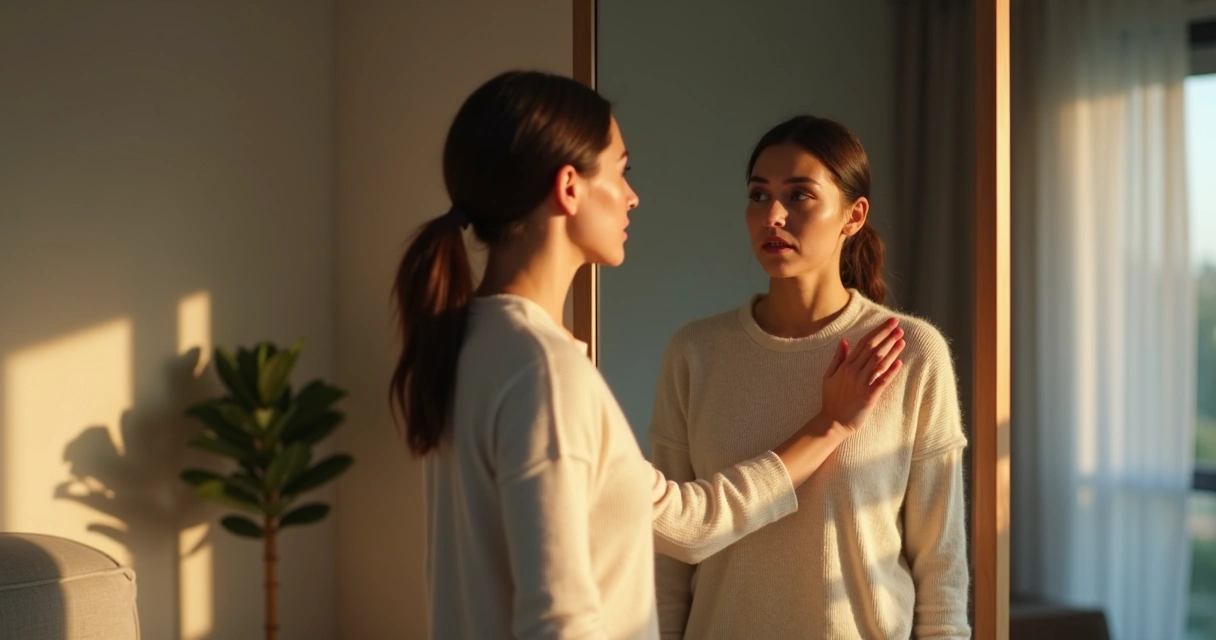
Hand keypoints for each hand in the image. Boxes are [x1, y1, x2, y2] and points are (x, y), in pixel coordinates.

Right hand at [819, 318, 905, 432]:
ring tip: (902, 338)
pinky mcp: (869, 396)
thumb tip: (844, 340)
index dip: (877, 332)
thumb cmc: (831, 399)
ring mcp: (862, 383)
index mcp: (845, 365)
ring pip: (879, 362)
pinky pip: (882, 381)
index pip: (864, 343)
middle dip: (886, 336)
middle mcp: (854, 372)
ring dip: (891, 349)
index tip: (888, 323)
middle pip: (873, 349)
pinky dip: (891, 371)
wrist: (833, 422)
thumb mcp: (829, 375)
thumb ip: (837, 357)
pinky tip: (899, 362)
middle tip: (898, 325)